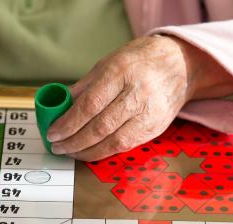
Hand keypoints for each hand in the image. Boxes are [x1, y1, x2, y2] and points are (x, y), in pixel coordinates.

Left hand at [47, 35, 232, 160]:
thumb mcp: (108, 63)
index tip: (53, 133)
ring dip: (88, 152)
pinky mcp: (156, 128)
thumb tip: (60, 106)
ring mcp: (150, 113)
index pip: (90, 105)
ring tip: (71, 152)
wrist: (179, 66)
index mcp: (121, 72)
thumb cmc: (139, 61)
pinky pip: (127, 146)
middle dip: (74, 142)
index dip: (68, 123)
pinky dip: (105, 152)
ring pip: (114, 142)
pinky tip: (91, 151)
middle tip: (58, 147)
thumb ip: (84, 86)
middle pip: (101, 127)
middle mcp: (137, 94)